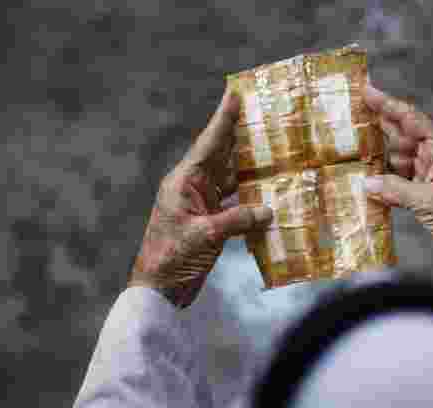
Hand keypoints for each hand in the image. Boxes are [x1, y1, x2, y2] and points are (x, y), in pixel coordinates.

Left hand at [129, 86, 273, 307]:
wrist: (159, 290)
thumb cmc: (172, 260)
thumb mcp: (205, 236)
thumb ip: (238, 220)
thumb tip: (269, 210)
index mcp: (183, 182)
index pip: (208, 144)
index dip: (223, 119)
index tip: (234, 93)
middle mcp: (192, 188)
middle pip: (221, 156)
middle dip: (240, 135)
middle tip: (261, 112)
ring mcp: (201, 205)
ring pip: (230, 178)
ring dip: (249, 166)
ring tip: (272, 147)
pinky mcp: (210, 223)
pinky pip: (234, 203)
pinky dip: (250, 198)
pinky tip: (268, 191)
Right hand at [361, 77, 432, 298]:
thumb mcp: (427, 203)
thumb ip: (394, 190)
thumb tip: (366, 182)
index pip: (412, 119)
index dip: (387, 104)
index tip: (366, 90)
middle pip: (404, 136)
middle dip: (378, 130)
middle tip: (349, 119)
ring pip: (401, 160)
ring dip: (379, 159)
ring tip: (351, 154)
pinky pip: (405, 180)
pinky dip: (388, 182)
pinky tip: (368, 182)